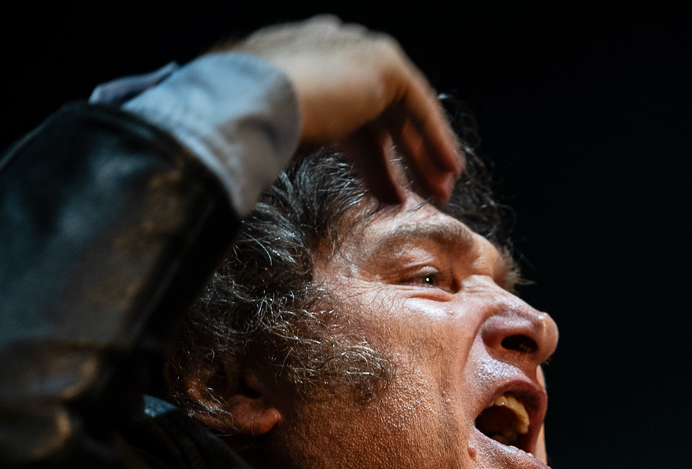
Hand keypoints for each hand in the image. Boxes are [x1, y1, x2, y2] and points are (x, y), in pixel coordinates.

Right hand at [230, 16, 461, 203]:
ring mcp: (355, 51)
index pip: (344, 113)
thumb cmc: (242, 128)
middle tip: (414, 195)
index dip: (366, 157)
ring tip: (438, 193)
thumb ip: (291, 142)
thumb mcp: (272, 136)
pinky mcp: (382, 62)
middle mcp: (327, 50)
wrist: (247, 102)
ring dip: (422, 154)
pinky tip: (449, 168)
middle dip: (398, 157)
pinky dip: (436, 137)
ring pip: (400, 110)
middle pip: (375, 113)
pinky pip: (418, 104)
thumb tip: (274, 166)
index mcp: (295, 64)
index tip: (380, 192)